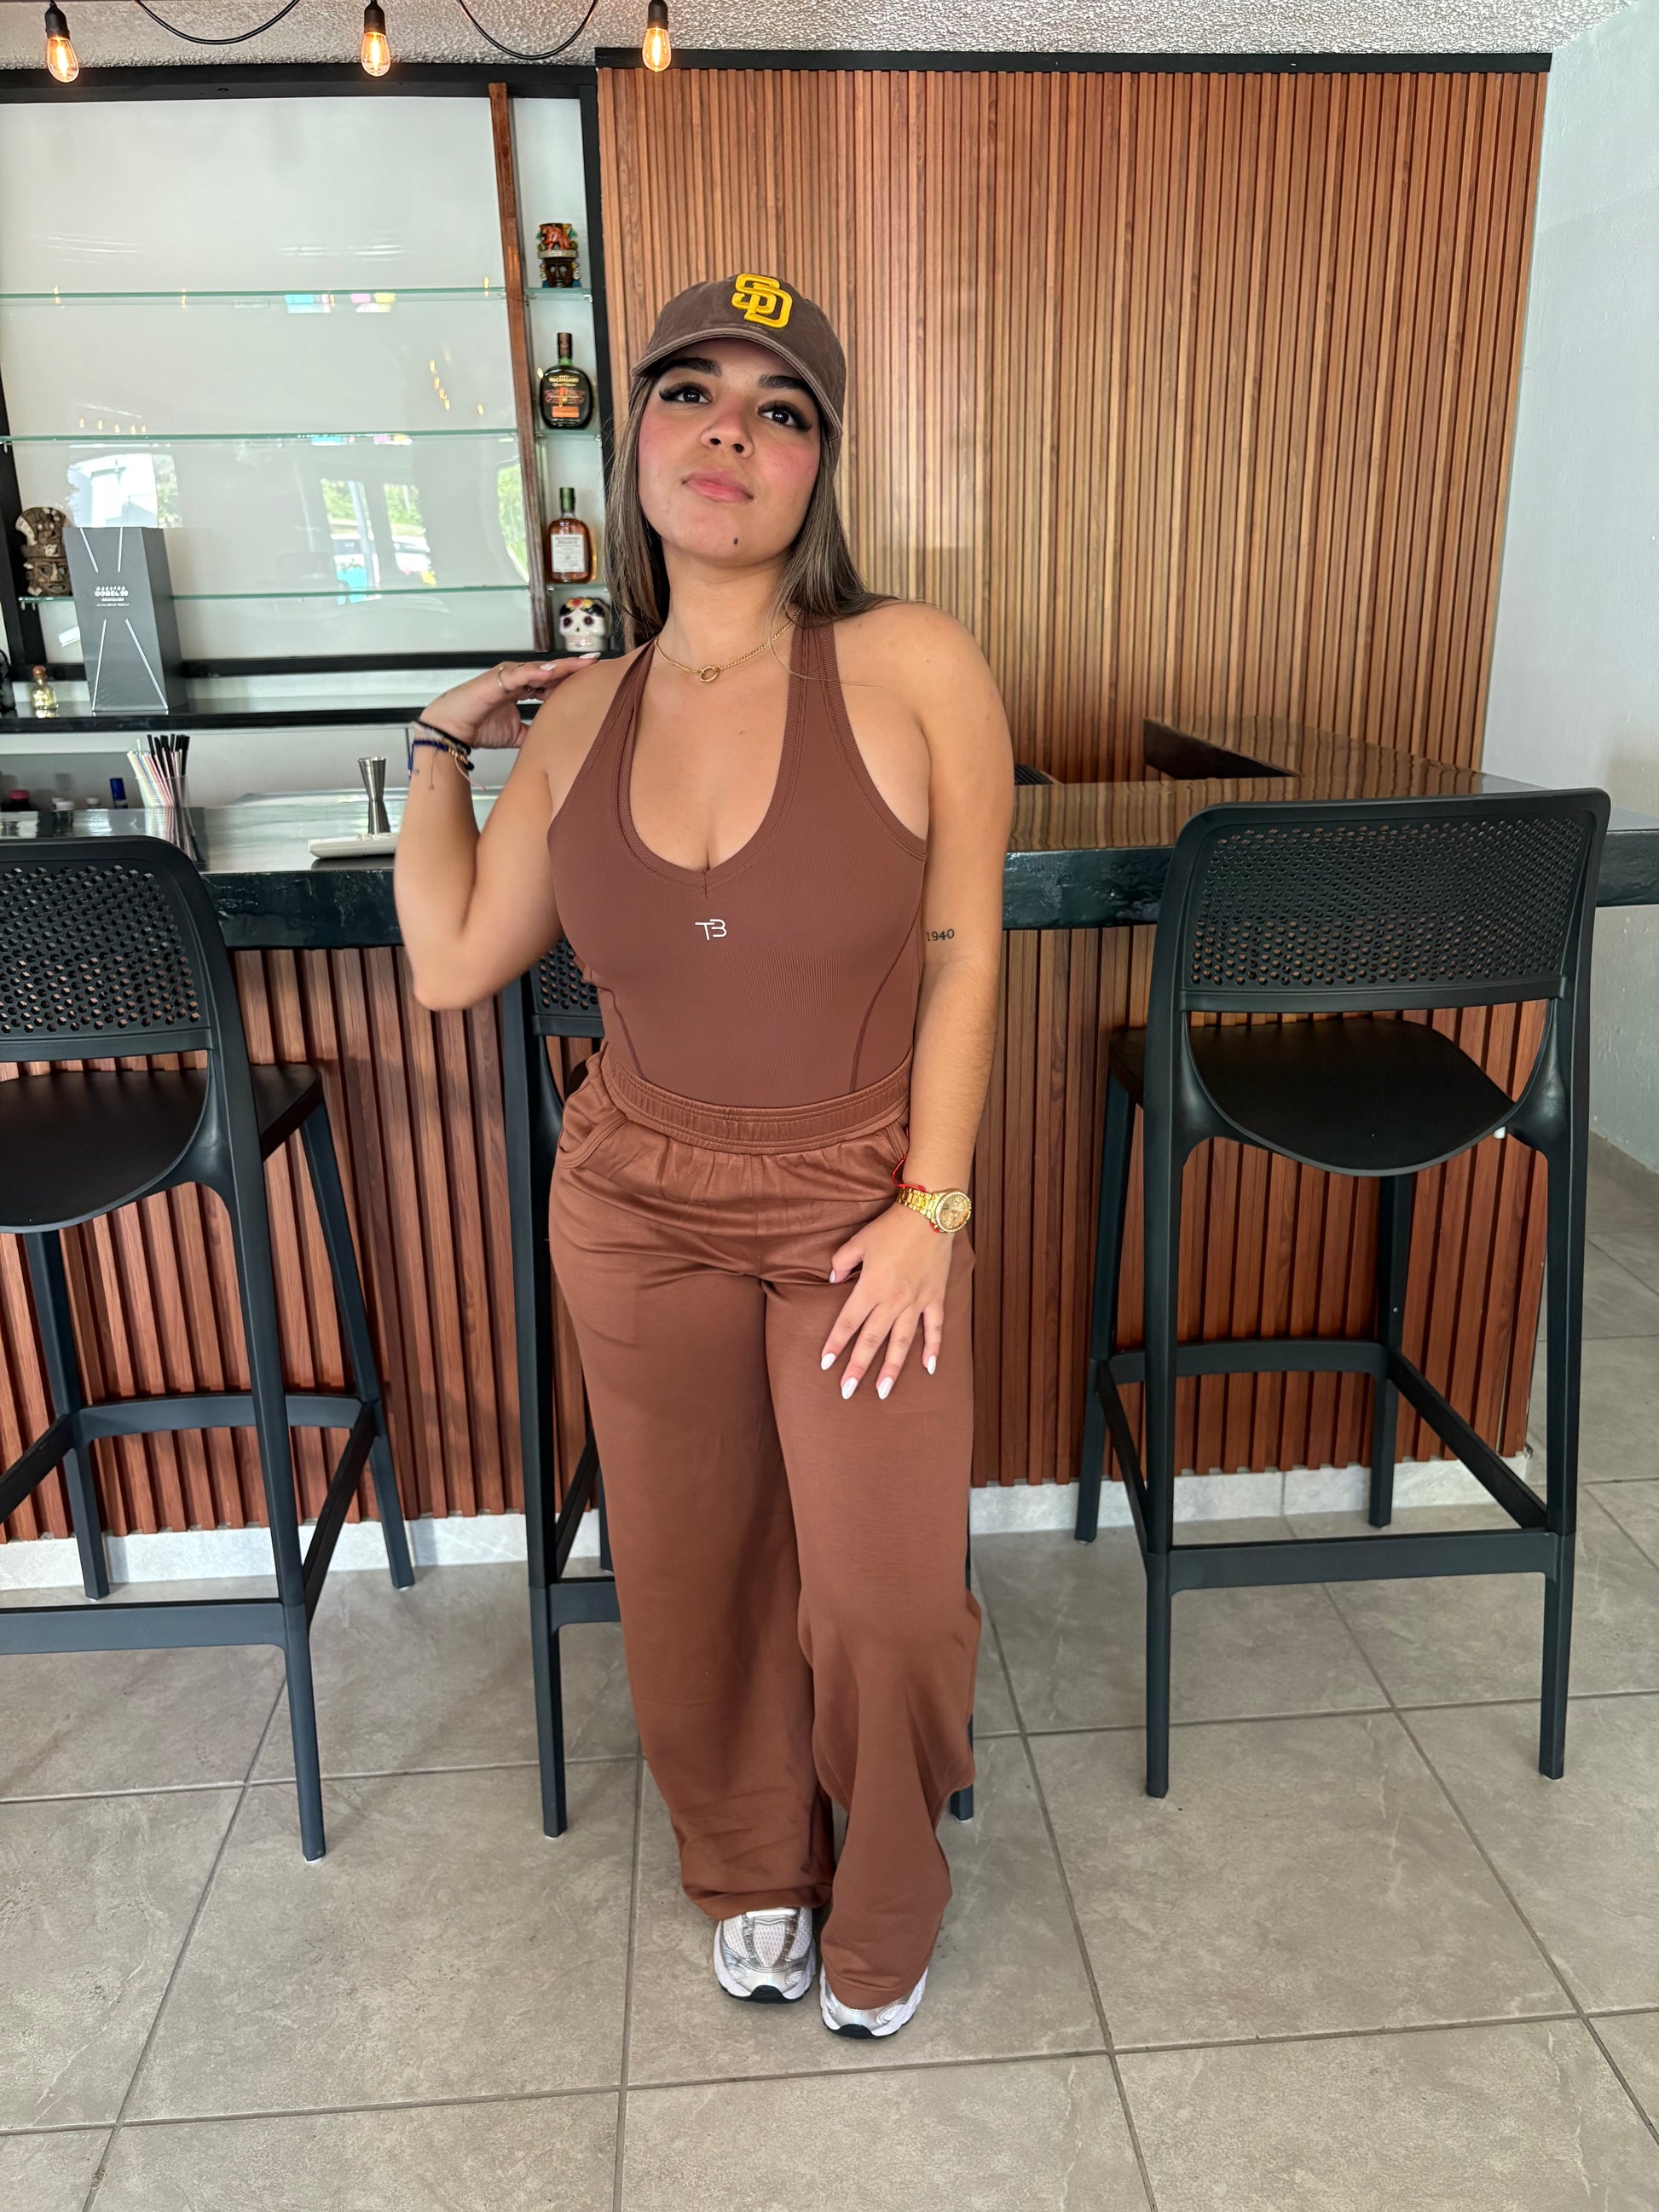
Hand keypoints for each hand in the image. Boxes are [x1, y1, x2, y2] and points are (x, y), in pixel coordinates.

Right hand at [421, 657, 589, 750]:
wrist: (453, 729)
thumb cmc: (479, 727)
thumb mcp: (516, 734)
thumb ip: (534, 733)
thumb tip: (553, 743)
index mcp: (521, 688)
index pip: (552, 680)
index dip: (572, 678)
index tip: (594, 677)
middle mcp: (517, 678)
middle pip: (551, 670)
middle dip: (574, 666)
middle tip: (597, 661)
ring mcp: (508, 676)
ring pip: (540, 668)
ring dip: (563, 665)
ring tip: (584, 662)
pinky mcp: (497, 679)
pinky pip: (521, 674)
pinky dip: (537, 672)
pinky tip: (554, 671)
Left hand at [821, 1202, 954, 1399]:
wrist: (929, 1214)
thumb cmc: (891, 1226)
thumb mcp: (858, 1240)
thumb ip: (841, 1262)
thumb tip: (831, 1279)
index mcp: (870, 1287)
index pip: (848, 1322)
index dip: (835, 1344)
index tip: (825, 1364)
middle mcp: (893, 1300)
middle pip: (872, 1340)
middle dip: (858, 1367)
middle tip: (847, 1391)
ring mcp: (916, 1301)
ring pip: (901, 1342)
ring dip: (891, 1368)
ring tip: (883, 1391)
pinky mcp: (935, 1297)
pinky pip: (934, 1328)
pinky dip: (932, 1348)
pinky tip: (928, 1368)